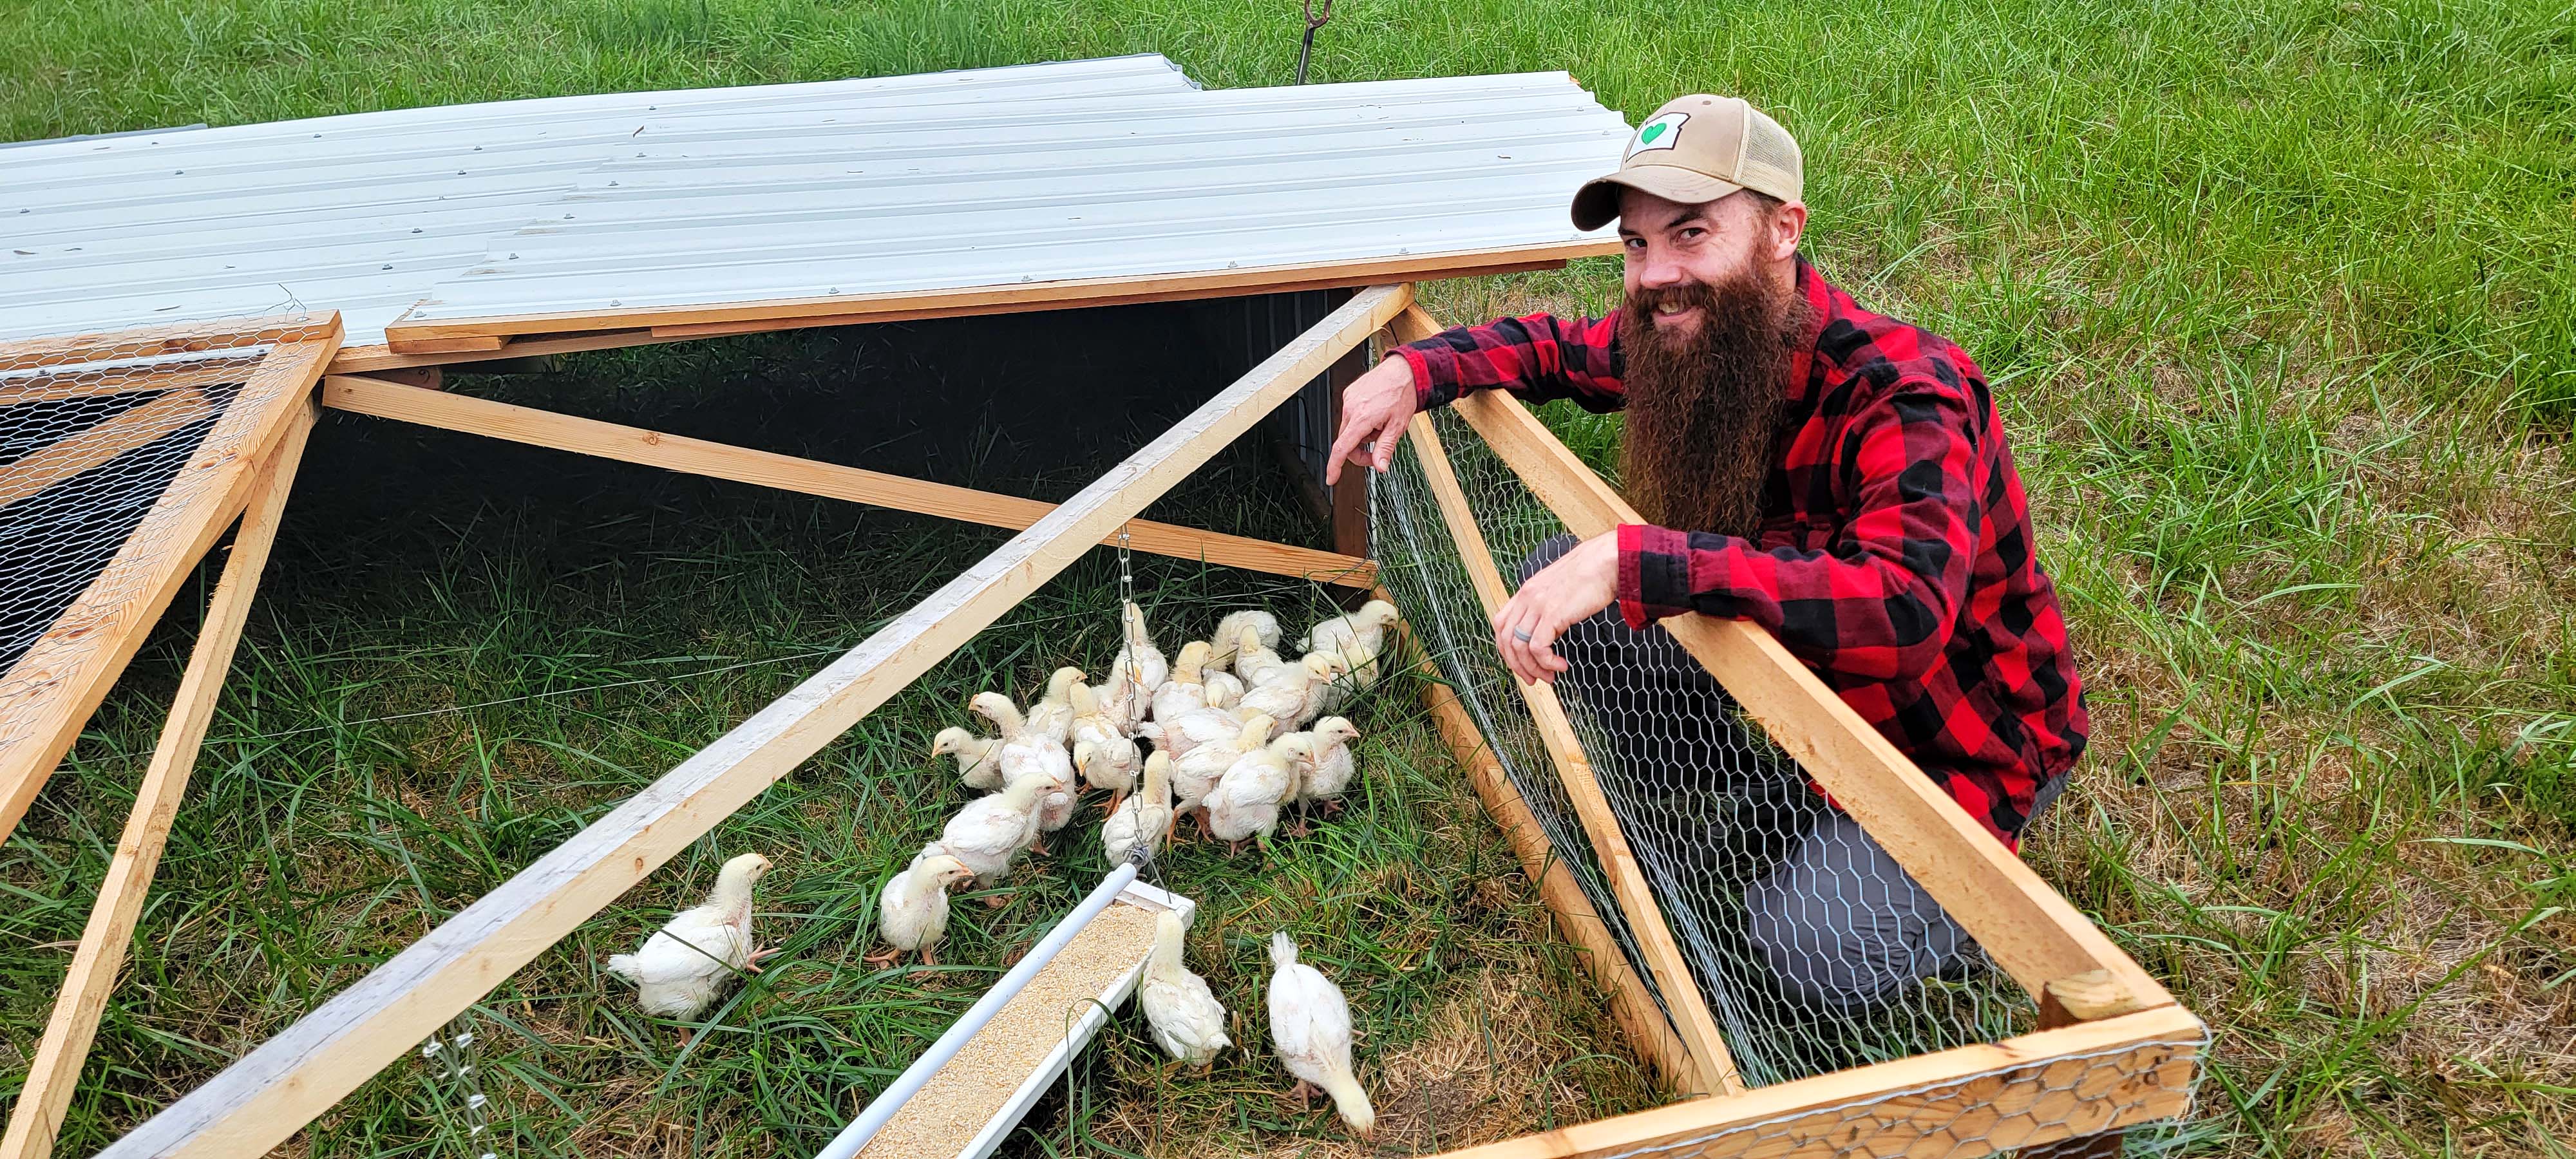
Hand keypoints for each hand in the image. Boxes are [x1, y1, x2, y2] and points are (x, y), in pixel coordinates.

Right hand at [1324, 356, 1419, 484]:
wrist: (1403, 370)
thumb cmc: (1402, 393)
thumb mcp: (1398, 426)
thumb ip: (1385, 448)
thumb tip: (1380, 467)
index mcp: (1362, 417)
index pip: (1342, 448)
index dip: (1335, 466)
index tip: (1331, 478)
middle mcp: (1351, 407)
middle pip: (1346, 441)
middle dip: (1360, 450)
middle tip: (1377, 452)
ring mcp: (1348, 399)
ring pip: (1349, 429)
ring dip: (1362, 434)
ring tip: (1380, 424)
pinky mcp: (1349, 394)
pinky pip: (1350, 415)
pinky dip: (1361, 421)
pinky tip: (1375, 414)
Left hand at [1494, 533, 1618, 683]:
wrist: (1608, 561)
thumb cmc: (1592, 575)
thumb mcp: (1560, 590)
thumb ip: (1548, 607)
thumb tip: (1549, 632)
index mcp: (1527, 591)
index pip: (1501, 624)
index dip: (1507, 648)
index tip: (1521, 662)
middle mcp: (1527, 597)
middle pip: (1506, 639)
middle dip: (1517, 665)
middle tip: (1533, 679)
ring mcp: (1538, 604)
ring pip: (1519, 647)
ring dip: (1534, 668)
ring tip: (1551, 675)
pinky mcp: (1552, 613)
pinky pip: (1538, 647)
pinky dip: (1547, 662)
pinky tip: (1561, 665)